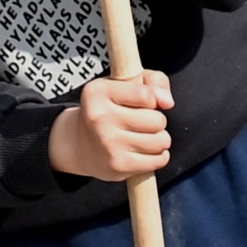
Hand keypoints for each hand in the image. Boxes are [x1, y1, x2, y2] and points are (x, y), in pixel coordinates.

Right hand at [47, 70, 173, 180]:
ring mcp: (108, 143)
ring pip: (160, 141)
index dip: (152, 99)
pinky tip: (145, 151)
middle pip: (157, 120)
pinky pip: (158, 160)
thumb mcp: (124, 84)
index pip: (146, 95)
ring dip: (159, 139)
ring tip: (145, 136)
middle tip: (142, 122)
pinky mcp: (118, 165)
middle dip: (157, 121)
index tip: (143, 102)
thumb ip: (153, 81)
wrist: (78, 144)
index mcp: (99, 92)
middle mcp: (100, 117)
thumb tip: (168, 102)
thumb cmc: (107, 110)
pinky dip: (158, 156)